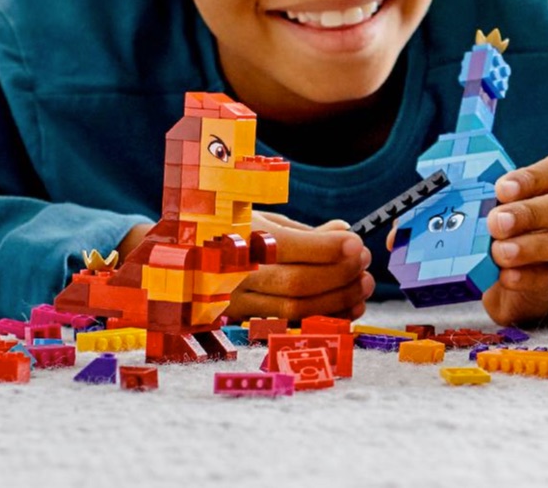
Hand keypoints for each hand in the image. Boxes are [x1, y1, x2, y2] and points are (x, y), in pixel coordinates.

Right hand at [225, 211, 370, 322]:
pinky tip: (347, 308)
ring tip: (363, 285)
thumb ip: (304, 232)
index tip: (356, 243)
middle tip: (364, 262)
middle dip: (339, 274)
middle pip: (295, 283)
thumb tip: (344, 231)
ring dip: (338, 300)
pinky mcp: (243, 322)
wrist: (183, 263)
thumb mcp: (261, 221)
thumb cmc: (229, 234)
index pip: (288, 247)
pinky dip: (324, 319)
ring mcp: (236, 302)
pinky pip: (289, 326)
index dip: (327, 248)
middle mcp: (234, 274)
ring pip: (294, 310)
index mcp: (238, 238)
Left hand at [481, 154, 547, 326]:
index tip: (502, 188)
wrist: (497, 282)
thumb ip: (470, 198)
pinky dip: (525, 277)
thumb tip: (433, 198)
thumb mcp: (481, 209)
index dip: (536, 175)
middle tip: (496, 222)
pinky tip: (504, 276)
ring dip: (530, 246)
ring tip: (498, 252)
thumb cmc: (490, 233)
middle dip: (533, 211)